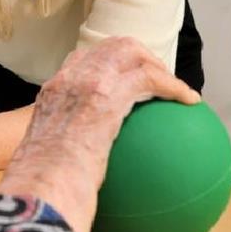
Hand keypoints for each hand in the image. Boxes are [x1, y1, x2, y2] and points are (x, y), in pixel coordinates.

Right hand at [0, 37, 199, 231]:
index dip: (107, 62)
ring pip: (132, 53)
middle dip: (141, 55)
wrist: (40, 183)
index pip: (80, 60)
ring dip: (159, 66)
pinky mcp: (109, 95)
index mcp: (52, 92)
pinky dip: (173, 87)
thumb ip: (63, 152)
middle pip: (111, 46)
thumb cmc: (43, 185)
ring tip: (176, 87)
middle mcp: (68, 78)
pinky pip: (151, 79)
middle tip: (157, 77)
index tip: (123, 77)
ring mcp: (87, 82)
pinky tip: (190, 102)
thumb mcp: (48, 160)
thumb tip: (79, 176)